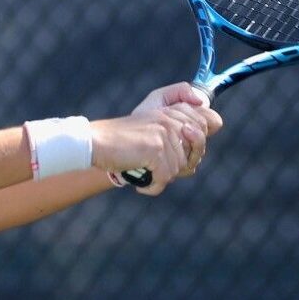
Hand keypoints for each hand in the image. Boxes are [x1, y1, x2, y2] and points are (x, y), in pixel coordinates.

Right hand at [90, 83, 221, 194]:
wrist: (95, 143)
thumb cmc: (120, 143)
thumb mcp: (149, 132)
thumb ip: (174, 139)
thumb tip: (193, 166)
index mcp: (170, 112)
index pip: (203, 131)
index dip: (189, 153)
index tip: (164, 158)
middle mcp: (170, 120)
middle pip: (193, 155)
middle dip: (175, 167)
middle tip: (154, 168)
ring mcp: (164, 133)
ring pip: (177, 170)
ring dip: (159, 177)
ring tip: (141, 171)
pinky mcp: (157, 149)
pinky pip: (165, 178)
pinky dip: (152, 186)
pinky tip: (139, 183)